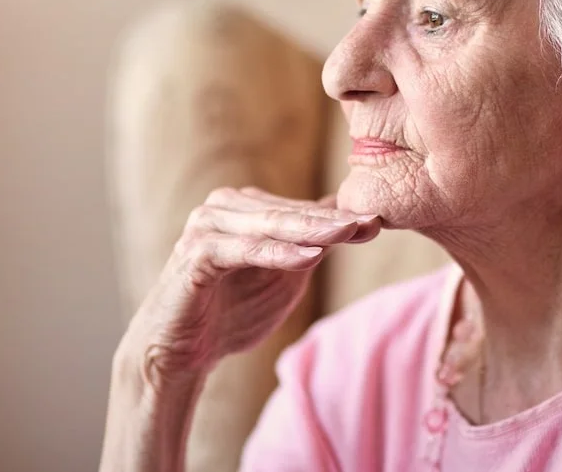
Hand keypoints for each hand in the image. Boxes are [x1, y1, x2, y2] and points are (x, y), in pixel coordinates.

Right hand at [119, 186, 381, 392]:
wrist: (180, 353)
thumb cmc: (232, 313)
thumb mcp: (284, 279)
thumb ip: (312, 248)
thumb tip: (354, 218)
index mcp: (245, 208)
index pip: (300, 210)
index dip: (340, 216)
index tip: (380, 221)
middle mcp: (224, 207)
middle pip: (288, 213)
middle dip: (331, 220)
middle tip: (370, 222)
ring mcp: (206, 226)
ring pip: (267, 225)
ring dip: (309, 231)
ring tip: (347, 234)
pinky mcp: (195, 252)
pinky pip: (241, 249)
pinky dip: (275, 253)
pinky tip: (308, 257)